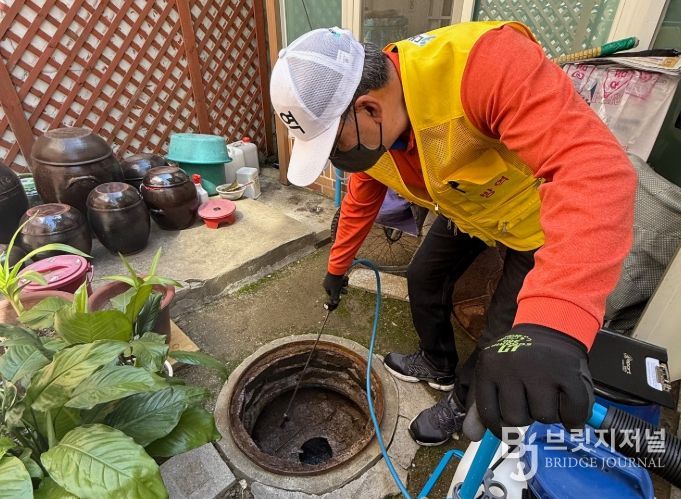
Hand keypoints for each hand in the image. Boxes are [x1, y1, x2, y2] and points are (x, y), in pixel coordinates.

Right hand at [323, 272, 348, 310]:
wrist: (337, 269)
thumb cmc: (335, 281)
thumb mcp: (335, 291)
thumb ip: (335, 297)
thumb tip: (335, 303)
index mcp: (326, 286)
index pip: (330, 293)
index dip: (336, 296)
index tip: (340, 298)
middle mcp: (328, 282)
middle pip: (336, 289)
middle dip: (342, 290)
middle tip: (346, 291)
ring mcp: (333, 277)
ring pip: (340, 284)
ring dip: (344, 284)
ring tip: (345, 282)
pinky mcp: (337, 274)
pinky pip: (342, 279)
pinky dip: (344, 279)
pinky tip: (345, 278)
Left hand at [471, 324, 593, 439]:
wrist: (549, 324)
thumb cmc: (518, 357)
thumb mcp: (492, 374)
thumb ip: (480, 407)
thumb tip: (471, 435)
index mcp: (488, 368)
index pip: (489, 415)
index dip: (499, 428)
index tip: (509, 430)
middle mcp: (511, 367)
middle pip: (517, 419)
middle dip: (526, 416)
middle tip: (531, 398)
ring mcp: (540, 370)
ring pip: (544, 417)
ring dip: (549, 413)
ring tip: (549, 394)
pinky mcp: (568, 373)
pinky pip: (572, 413)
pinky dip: (573, 416)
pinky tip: (568, 405)